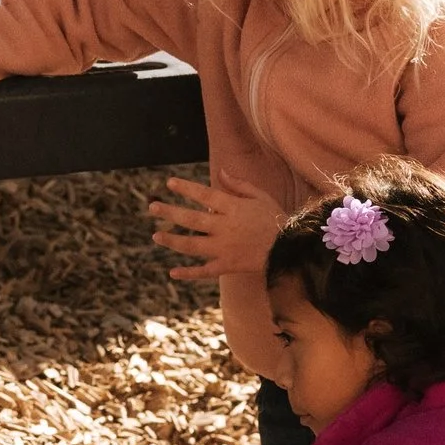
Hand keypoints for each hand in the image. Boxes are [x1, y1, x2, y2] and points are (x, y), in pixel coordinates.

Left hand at [149, 174, 284, 285]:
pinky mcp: (228, 265)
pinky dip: (189, 273)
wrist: (291, 249)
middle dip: (170, 213)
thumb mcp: (261, 196)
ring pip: (192, 245)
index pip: (204, 195)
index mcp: (233, 208)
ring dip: (172, 241)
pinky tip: (173, 272)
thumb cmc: (276, 219)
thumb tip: (221, 171)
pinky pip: (205, 271)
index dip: (186, 189)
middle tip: (153, 207)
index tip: (170, 183)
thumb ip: (239, 185)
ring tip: (156, 236)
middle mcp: (225, 227)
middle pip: (192, 219)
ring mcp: (225, 248)